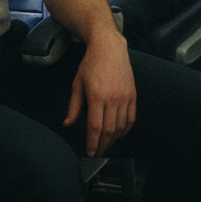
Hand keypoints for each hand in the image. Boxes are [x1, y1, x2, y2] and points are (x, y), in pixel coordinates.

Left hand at [63, 28, 136, 156]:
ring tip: (106, 145)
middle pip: (109, 130)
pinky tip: (119, 134)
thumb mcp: (77, 84)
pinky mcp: (133, 95)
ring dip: (114, 139)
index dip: (93, 142)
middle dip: (103, 145)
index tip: (90, 152)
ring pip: (121, 126)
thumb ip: (74, 106)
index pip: (95, 127)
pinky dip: (125, 130)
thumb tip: (67, 124)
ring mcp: (125, 97)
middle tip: (98, 153)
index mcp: (97, 96)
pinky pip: (131, 118)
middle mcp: (113, 98)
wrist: (109, 48)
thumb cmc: (90, 64)